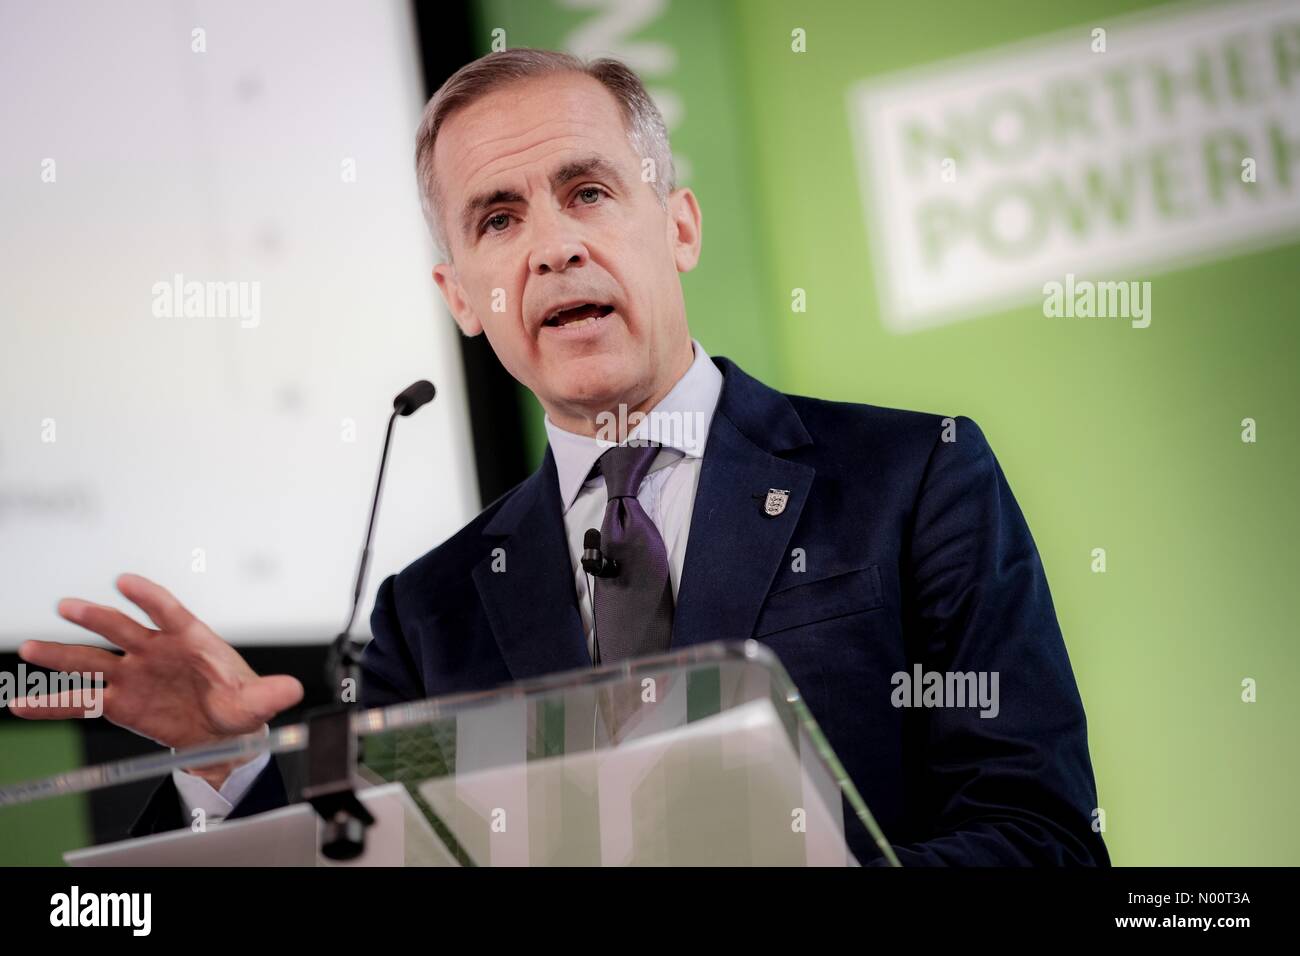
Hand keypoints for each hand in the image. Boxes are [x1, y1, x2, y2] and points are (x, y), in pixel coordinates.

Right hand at [9, 573, 303, 784]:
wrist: (222, 734)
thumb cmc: (239, 706)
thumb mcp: (257, 702)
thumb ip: (270, 695)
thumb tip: (294, 691)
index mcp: (191, 640)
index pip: (168, 611)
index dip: (148, 596)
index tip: (125, 581)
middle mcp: (156, 650)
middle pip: (121, 628)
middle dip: (96, 617)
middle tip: (68, 607)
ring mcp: (134, 674)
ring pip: (93, 660)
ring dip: (62, 654)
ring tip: (30, 651)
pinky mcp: (120, 702)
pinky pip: (83, 700)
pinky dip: (54, 702)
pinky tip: (24, 703)